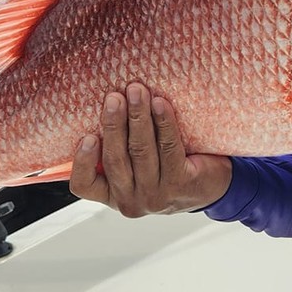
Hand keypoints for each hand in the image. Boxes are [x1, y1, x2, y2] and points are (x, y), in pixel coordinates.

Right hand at [70, 83, 232, 216]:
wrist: (209, 186)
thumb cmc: (164, 169)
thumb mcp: (133, 168)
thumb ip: (115, 148)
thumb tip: (102, 104)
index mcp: (111, 194)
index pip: (84, 185)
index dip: (82, 162)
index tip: (87, 136)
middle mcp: (130, 199)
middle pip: (116, 160)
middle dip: (114, 124)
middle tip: (114, 97)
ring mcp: (156, 195)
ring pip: (142, 151)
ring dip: (138, 117)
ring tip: (137, 91)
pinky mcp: (181, 183)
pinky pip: (169, 147)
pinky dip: (164, 123)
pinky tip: (160, 104)